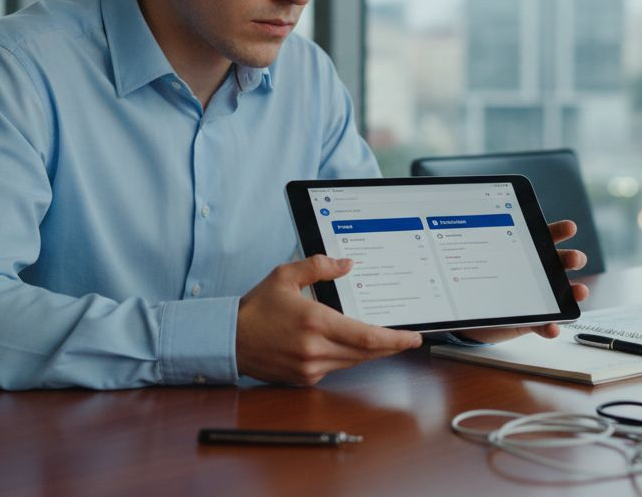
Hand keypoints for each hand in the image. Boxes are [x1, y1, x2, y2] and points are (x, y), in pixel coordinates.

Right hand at [236, 255, 422, 384]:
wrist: (228, 339)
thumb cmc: (255, 308)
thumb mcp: (285, 276)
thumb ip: (318, 266)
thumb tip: (346, 264)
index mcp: (314, 322)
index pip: (367, 337)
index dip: (395, 339)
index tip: (413, 337)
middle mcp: (314, 349)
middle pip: (366, 353)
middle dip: (390, 346)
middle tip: (408, 339)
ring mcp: (309, 367)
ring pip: (353, 362)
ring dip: (371, 352)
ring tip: (385, 341)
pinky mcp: (304, 378)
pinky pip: (336, 368)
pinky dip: (348, 357)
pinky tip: (352, 347)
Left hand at [454, 219, 589, 343]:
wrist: (473, 313)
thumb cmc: (478, 282)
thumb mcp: (473, 263)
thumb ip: (466, 250)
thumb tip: (441, 232)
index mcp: (526, 251)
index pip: (545, 235)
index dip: (558, 230)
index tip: (569, 227)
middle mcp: (538, 271)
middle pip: (560, 261)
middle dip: (571, 258)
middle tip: (575, 258)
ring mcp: (539, 296)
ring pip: (563, 291)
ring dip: (574, 291)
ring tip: (579, 292)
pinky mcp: (533, 320)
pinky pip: (546, 324)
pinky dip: (550, 326)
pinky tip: (552, 327)